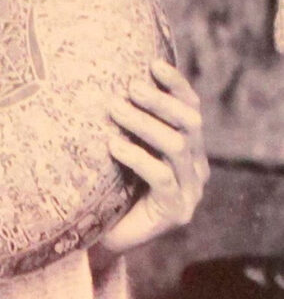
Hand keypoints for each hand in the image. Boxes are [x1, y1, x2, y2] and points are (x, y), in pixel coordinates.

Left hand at [96, 59, 208, 255]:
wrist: (102, 235)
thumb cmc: (108, 184)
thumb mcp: (120, 146)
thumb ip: (125, 121)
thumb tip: (104, 79)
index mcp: (188, 148)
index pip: (190, 108)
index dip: (175, 85)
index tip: (152, 64)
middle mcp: (195, 167)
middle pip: (189, 122)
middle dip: (159, 101)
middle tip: (129, 87)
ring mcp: (190, 190)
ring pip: (176, 145)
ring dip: (143, 123)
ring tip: (114, 109)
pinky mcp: (176, 211)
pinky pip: (161, 176)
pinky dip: (137, 156)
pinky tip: (113, 145)